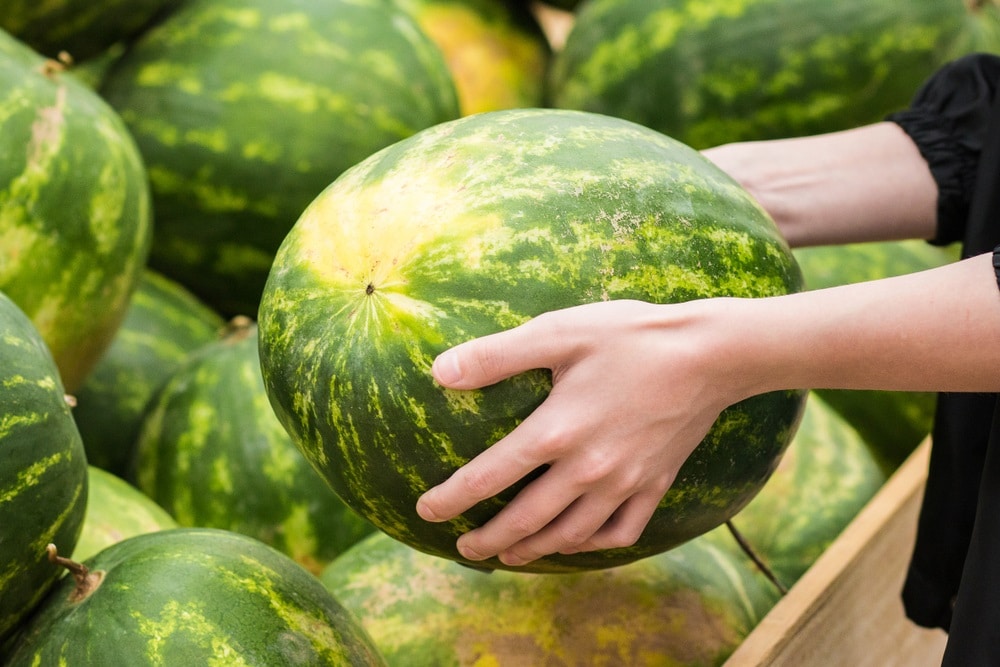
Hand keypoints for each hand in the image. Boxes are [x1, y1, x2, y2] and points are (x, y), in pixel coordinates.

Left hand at [415, 299, 741, 566]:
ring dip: (533, 550)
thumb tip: (440, 372)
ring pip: (569, 534)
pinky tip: (577, 541)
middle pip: (526, 520)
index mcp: (555, 431)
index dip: (451, 498)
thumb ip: (496, 355)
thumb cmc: (630, 337)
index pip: (488, 477)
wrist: (711, 354)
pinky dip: (592, 545)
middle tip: (463, 550)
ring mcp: (624, 483)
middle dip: (489, 541)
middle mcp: (586, 469)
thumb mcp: (558, 332)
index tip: (426, 511)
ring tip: (510, 557)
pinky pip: (619, 532)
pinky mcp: (655, 484)